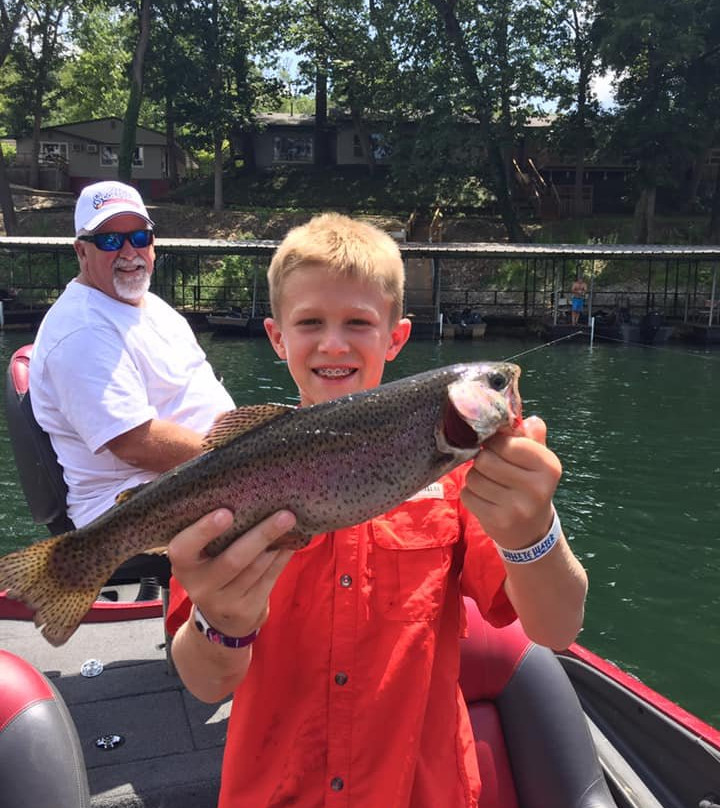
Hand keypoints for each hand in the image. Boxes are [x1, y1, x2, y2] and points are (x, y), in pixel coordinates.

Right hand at [168, 508, 295, 638]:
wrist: (220, 619)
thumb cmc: (211, 569)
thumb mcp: (199, 556)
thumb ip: (211, 534)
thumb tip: (246, 494)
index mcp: (183, 565)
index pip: (184, 547)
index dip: (203, 530)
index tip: (226, 512)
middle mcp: (200, 586)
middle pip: (233, 560)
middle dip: (261, 535)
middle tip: (284, 514)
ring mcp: (224, 602)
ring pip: (255, 569)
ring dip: (275, 544)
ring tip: (290, 521)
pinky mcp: (246, 610)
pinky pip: (268, 579)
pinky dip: (281, 558)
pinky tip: (292, 541)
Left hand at [460, 415, 561, 549]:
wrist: (531, 532)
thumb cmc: (530, 485)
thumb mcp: (537, 460)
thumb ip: (530, 436)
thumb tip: (525, 415)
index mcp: (548, 466)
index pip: (507, 442)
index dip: (495, 442)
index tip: (498, 448)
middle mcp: (536, 487)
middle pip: (486, 459)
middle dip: (483, 460)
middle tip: (491, 467)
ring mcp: (517, 507)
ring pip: (473, 476)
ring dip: (475, 477)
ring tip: (489, 484)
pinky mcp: (497, 521)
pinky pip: (467, 495)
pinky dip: (470, 494)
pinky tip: (484, 498)